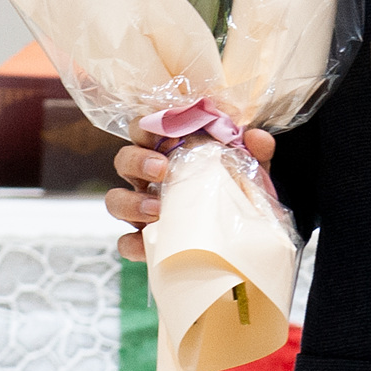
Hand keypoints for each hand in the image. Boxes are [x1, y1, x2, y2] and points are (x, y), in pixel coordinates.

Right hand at [107, 126, 274, 261]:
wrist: (244, 239)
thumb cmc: (236, 192)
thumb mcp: (250, 170)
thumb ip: (255, 151)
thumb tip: (256, 137)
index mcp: (167, 152)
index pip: (145, 128)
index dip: (148, 124)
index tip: (168, 129)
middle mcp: (148, 178)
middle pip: (124, 159)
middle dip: (137, 160)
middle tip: (161, 168)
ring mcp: (142, 210)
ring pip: (115, 200)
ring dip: (131, 202)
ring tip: (157, 210)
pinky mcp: (144, 242)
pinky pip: (124, 242)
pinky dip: (132, 244)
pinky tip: (146, 245)